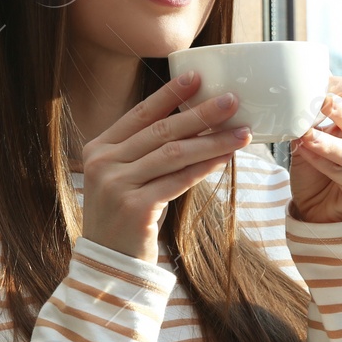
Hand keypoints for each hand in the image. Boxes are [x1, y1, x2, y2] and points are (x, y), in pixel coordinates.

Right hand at [80, 70, 250, 265]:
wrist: (108, 264)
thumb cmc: (126, 216)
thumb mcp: (126, 176)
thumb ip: (147, 150)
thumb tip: (194, 122)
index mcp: (99, 148)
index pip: (140, 114)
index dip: (170, 95)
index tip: (197, 76)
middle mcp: (103, 162)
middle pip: (162, 131)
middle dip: (201, 113)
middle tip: (232, 100)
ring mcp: (116, 185)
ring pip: (174, 154)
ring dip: (212, 141)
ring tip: (241, 131)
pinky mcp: (134, 207)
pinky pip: (178, 181)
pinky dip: (205, 167)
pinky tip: (226, 158)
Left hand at [289, 75, 341, 223]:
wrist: (321, 206)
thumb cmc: (319, 165)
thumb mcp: (314, 133)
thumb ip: (314, 115)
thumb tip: (302, 89)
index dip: (341, 87)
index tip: (316, 85)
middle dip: (339, 111)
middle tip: (319, 102)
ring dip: (326, 143)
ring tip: (305, 136)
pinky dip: (322, 163)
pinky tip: (306, 154)